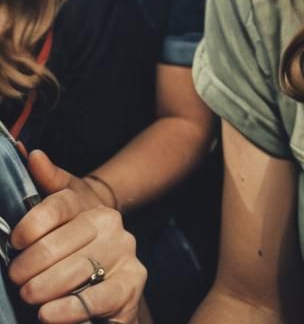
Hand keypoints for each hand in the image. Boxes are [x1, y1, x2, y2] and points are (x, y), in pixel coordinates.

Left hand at [8, 151, 145, 323]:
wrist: (112, 277)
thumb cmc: (75, 247)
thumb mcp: (62, 213)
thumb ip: (47, 182)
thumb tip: (31, 154)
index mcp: (90, 206)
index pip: (57, 206)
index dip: (31, 224)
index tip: (14, 242)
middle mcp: (110, 224)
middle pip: (60, 242)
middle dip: (30, 265)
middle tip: (16, 278)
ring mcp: (124, 252)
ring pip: (77, 269)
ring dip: (45, 287)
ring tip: (30, 296)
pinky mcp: (131, 283)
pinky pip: (98, 297)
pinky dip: (70, 309)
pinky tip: (50, 313)